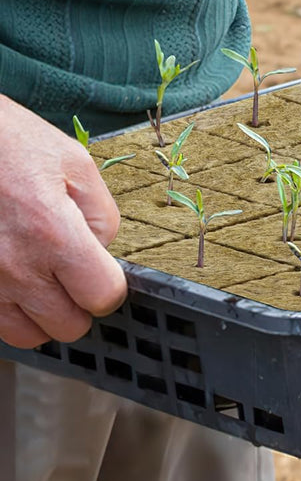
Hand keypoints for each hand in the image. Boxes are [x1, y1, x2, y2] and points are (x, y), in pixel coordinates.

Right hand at [0, 96, 126, 348]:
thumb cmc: (13, 144)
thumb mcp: (76, 164)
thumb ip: (102, 215)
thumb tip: (104, 253)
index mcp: (53, 233)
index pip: (102, 296)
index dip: (111, 287)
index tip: (105, 273)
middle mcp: (15, 267)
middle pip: (68, 326)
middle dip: (79, 304)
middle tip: (74, 274)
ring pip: (28, 335)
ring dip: (43, 314)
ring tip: (43, 278)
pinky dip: (10, 310)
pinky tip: (15, 278)